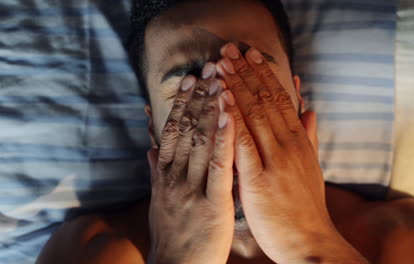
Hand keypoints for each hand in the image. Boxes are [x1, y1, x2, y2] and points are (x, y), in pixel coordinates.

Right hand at [147, 63, 234, 263]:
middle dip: (198, 97)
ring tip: (220, 80)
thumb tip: (150, 149)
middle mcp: (175, 176)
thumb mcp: (159, 201)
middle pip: (186, 129)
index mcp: (166, 174)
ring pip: (200, 142)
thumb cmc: (173, 235)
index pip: (173, 130)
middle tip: (209, 66)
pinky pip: (218, 167)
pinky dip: (223, 140)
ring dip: (210, 109)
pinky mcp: (211, 203)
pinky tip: (229, 116)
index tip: (192, 77)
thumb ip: (156, 172)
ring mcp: (192, 188)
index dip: (182, 102)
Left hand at [216, 44, 365, 262]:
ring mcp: (276, 161)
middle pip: (266, 101)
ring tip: (220, 65)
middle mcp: (290, 145)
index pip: (280, 100)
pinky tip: (222, 101)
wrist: (310, 243)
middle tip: (229, 49)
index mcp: (299, 142)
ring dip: (236, 87)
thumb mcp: (312, 167)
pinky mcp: (261, 180)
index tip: (248, 55)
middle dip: (246, 72)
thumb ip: (309, 136)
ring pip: (255, 116)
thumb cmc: (306, 207)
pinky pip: (245, 144)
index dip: (263, 75)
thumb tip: (310, 109)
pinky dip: (234, 120)